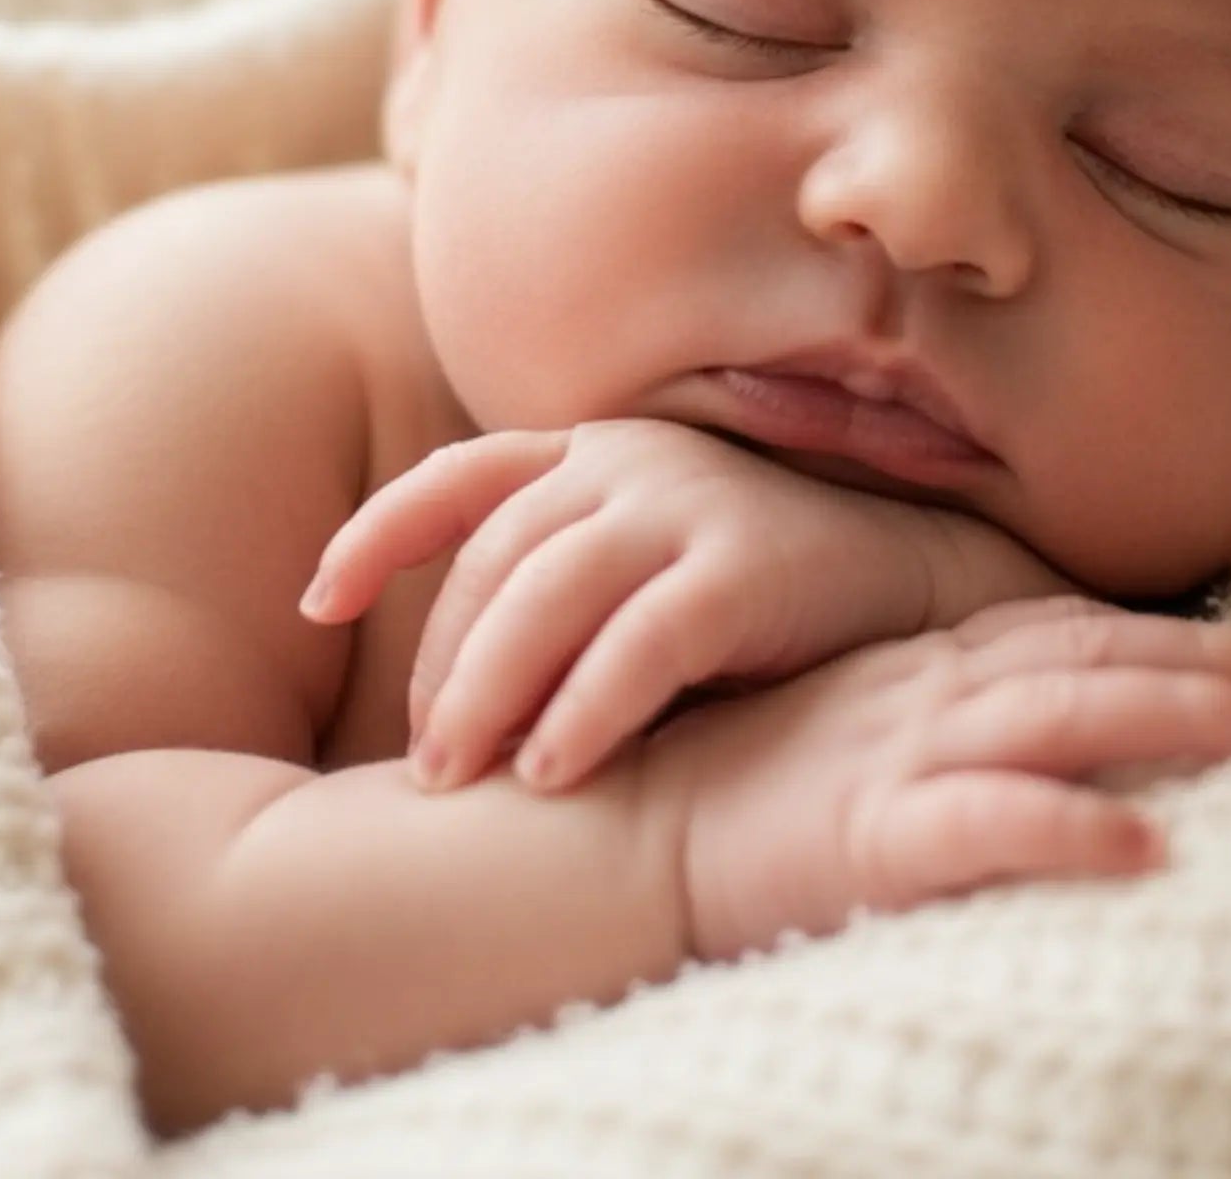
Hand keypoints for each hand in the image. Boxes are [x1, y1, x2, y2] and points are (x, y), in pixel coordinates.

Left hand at [302, 419, 1076, 793]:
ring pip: (548, 594)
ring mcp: (688, 503)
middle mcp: (628, 461)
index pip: (459, 478)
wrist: (914, 578)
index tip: (316, 601)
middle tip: (422, 762)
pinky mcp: (743, 564)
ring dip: (488, 690)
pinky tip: (553, 770)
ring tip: (457, 779)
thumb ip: (563, 586)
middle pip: (494, 558)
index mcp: (594, 451)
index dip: (378, 534)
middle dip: (440, 663)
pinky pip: (641, 641)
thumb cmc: (760, 587)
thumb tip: (449, 690)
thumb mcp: (647, 562)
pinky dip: (587, 707)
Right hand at [649, 594, 1230, 962]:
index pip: (1053, 636)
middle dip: (1193, 662)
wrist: (615, 831)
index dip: (1149, 633)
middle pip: (1080, 662)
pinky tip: (1148, 845)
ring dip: (1169, 714)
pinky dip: (1071, 827)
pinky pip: (989, 823)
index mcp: (914, 672)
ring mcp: (902, 756)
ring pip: (1060, 719)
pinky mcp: (873, 831)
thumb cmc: (719, 790)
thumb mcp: (831, 735)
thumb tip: (993, 726)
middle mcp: (922, 698)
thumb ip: (908, 719)